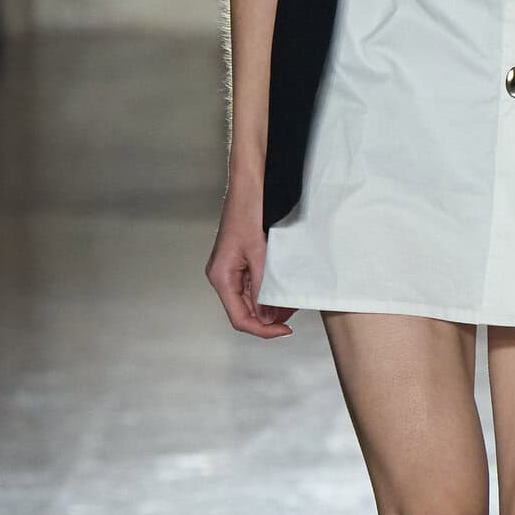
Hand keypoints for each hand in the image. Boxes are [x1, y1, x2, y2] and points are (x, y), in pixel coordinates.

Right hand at [205, 180, 295, 336]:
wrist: (250, 183)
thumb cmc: (249, 209)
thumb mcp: (259, 252)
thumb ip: (263, 285)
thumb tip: (268, 314)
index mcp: (221, 276)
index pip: (239, 318)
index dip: (263, 330)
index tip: (284, 331)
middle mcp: (223, 276)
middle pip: (245, 312)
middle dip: (269, 318)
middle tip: (292, 315)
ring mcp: (232, 269)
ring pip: (251, 300)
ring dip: (270, 305)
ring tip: (291, 302)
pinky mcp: (241, 262)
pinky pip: (254, 285)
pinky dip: (269, 290)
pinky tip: (283, 288)